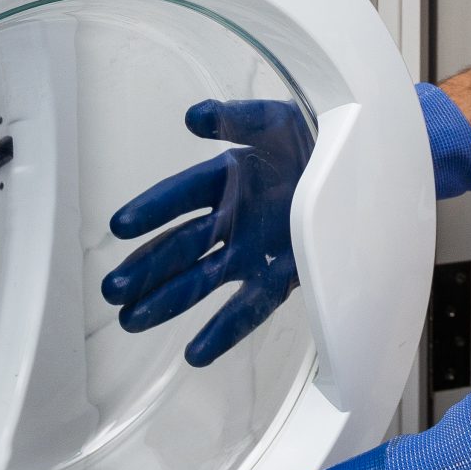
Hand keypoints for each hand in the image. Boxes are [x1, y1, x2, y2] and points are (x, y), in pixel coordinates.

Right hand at [102, 99, 312, 366]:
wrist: (359, 167)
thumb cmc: (312, 139)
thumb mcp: (278, 121)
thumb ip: (236, 119)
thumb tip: (193, 116)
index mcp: (225, 179)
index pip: (180, 196)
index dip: (151, 209)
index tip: (119, 226)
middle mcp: (231, 218)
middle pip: (180, 246)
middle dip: (145, 269)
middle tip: (112, 290)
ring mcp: (253, 251)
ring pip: (202, 280)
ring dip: (167, 301)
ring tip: (131, 321)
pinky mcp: (279, 277)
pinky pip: (249, 307)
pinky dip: (223, 330)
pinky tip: (195, 353)